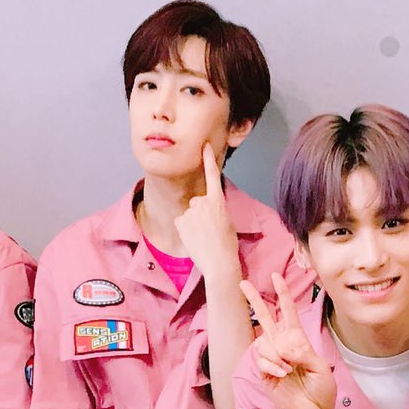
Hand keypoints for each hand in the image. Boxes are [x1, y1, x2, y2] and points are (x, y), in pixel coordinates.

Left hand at [174, 144, 240, 288]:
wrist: (219, 263)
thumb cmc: (227, 246)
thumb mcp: (227, 222)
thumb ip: (216, 210)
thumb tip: (207, 210)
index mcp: (218, 202)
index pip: (213, 176)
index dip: (208, 160)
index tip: (205, 146)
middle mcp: (203, 202)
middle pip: (197, 202)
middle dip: (199, 213)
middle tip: (209, 231)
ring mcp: (191, 211)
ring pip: (189, 214)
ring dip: (192, 224)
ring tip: (203, 238)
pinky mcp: (181, 221)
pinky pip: (181, 223)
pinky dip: (185, 231)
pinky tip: (194, 240)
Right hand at [242, 271, 337, 408]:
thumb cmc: (321, 390)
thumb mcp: (320, 367)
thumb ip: (303, 353)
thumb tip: (283, 346)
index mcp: (298, 340)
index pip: (288, 313)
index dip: (283, 294)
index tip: (275, 276)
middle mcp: (282, 346)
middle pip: (265, 317)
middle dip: (254, 300)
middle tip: (243, 283)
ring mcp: (271, 358)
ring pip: (264, 342)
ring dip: (277, 354)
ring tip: (288, 370)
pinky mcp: (263, 372)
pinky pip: (262, 359)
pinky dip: (273, 366)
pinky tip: (282, 375)